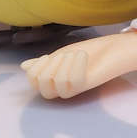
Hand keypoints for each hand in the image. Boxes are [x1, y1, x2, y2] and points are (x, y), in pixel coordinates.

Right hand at [21, 30, 136, 99]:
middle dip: (49, 65)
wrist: (113, 48)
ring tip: (77, 55)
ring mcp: (74, 89)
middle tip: (66, 55)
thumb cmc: (88, 52)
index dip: (37, 66)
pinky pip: (72, 80)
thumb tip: (24, 66)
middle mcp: (61, 88)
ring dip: (64, 62)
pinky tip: (82, 56)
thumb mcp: (60, 55)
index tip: (49, 56)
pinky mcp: (86, 86)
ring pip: (56, 82)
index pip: (33, 80)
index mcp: (53, 80)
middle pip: (41, 84)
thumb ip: (44, 62)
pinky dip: (76, 64)